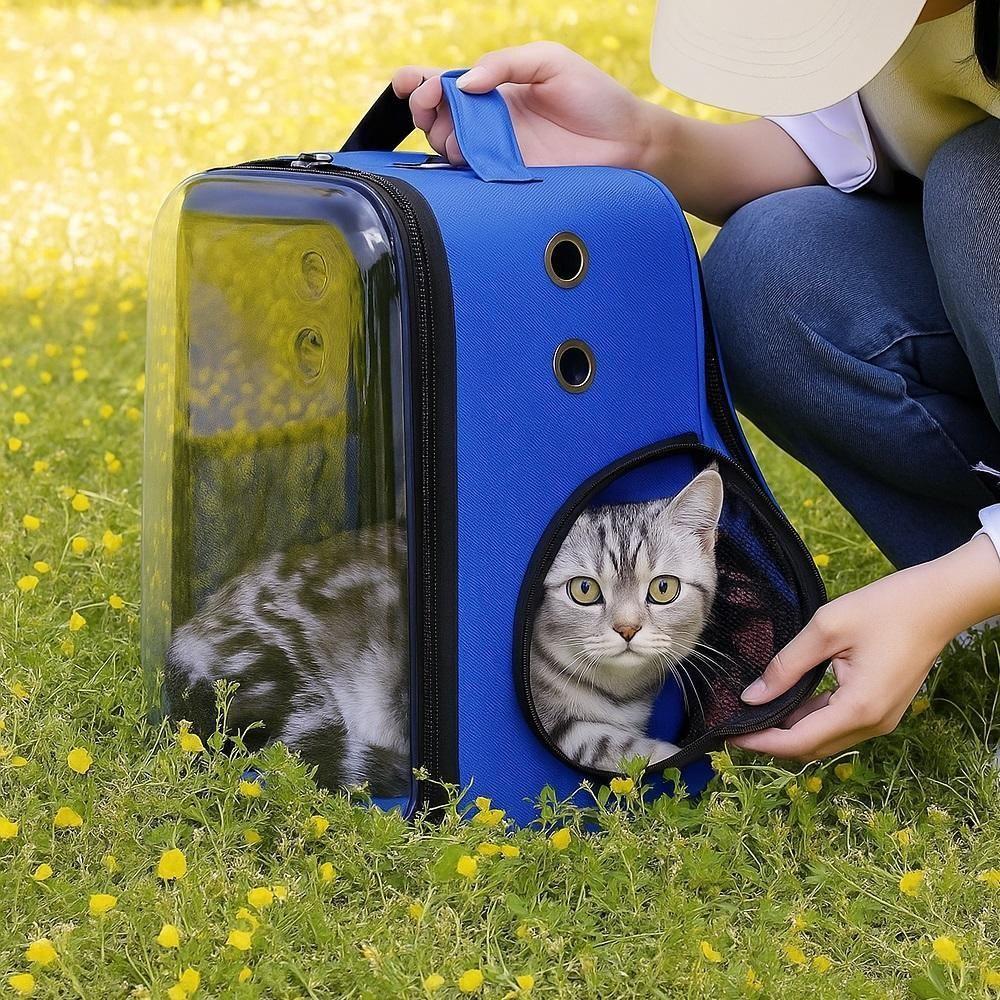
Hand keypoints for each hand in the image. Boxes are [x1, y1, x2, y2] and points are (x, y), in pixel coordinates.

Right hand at [391, 43, 654, 169]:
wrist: (626, 143)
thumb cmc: (595, 97)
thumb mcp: (549, 61)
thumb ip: (505, 63)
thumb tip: (466, 83)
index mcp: (495, 86)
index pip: (445, 81)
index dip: (420, 82)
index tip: (411, 86)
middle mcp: (490, 119)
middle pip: (436, 115)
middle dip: (424, 109)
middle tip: (432, 107)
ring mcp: (496, 150)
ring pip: (446, 145)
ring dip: (439, 136)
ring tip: (454, 134)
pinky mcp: (507, 178)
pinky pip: (471, 174)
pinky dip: (458, 166)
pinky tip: (463, 156)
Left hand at [729, 535, 999, 761]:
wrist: (938, 603)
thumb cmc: (884, 608)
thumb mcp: (825, 629)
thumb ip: (785, 666)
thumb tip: (752, 696)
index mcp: (859, 708)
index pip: (799, 741)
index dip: (761, 743)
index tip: (729, 736)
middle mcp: (872, 723)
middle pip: (811, 747)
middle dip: (771, 743)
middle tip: (733, 728)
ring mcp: (881, 719)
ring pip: (825, 738)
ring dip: (789, 733)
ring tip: (752, 717)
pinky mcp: (882, 709)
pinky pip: (839, 724)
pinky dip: (810, 720)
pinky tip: (784, 706)